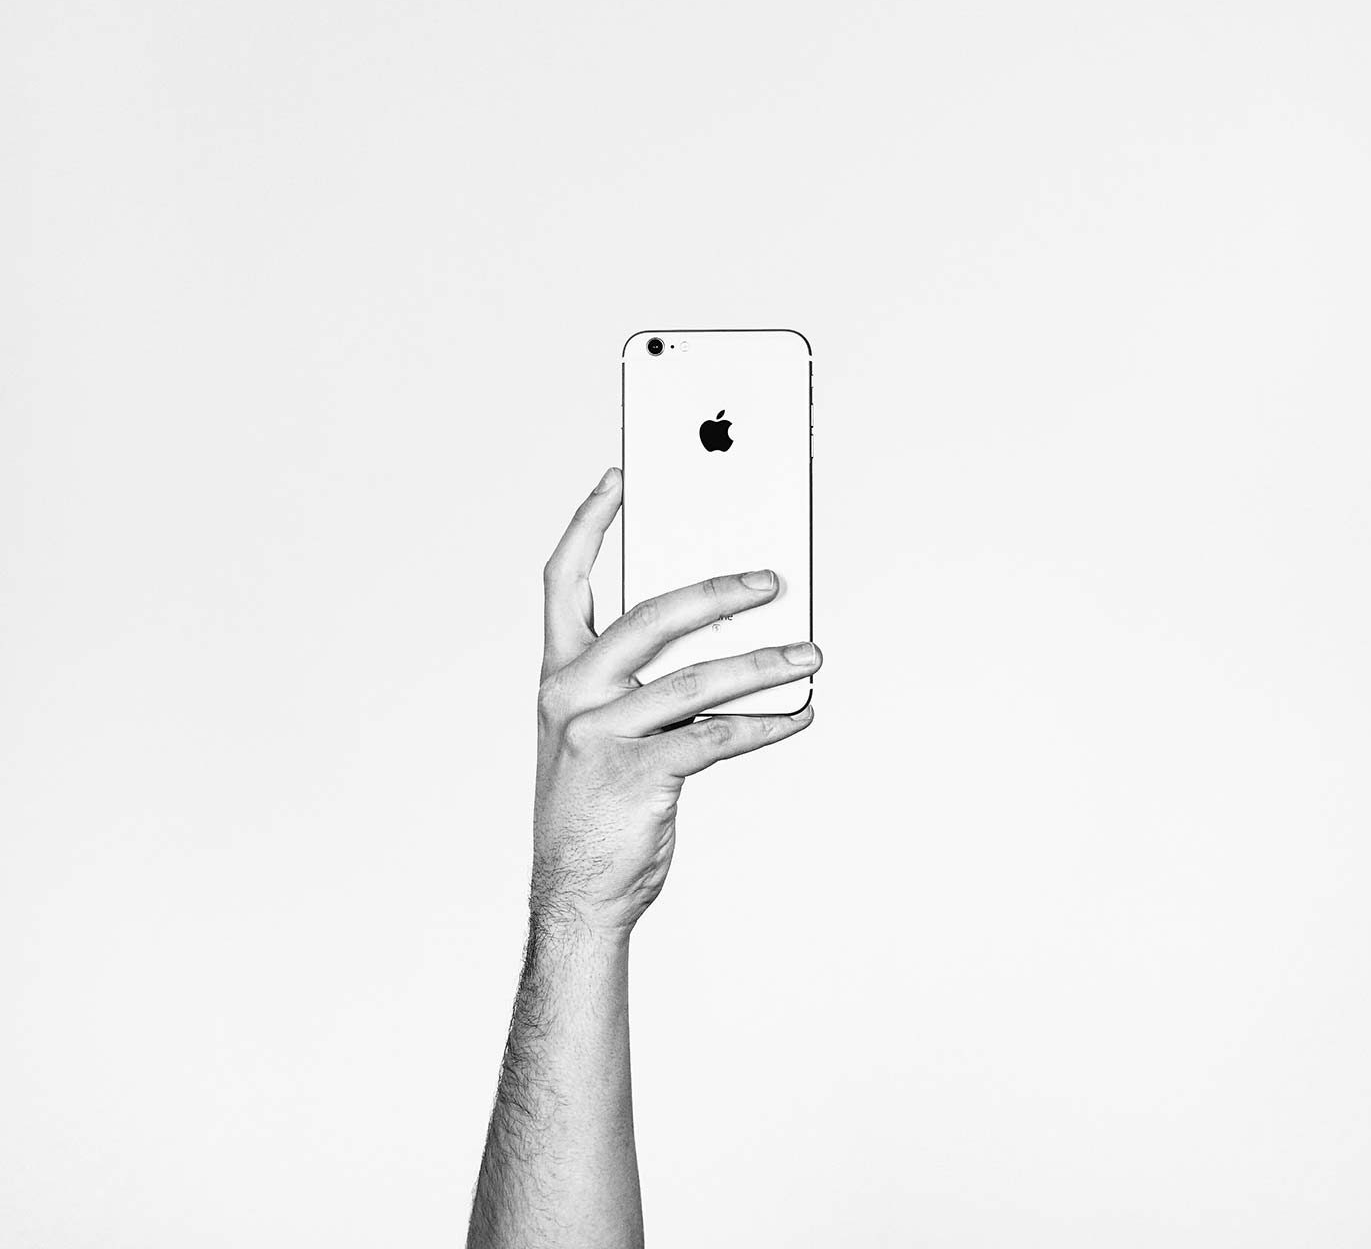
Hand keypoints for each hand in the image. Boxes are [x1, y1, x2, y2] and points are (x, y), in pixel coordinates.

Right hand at [532, 466, 820, 937]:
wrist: (575, 896)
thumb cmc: (596, 805)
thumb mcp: (599, 729)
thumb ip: (642, 680)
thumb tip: (724, 637)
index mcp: (557, 673)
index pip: (563, 578)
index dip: (591, 522)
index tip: (622, 477)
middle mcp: (569, 693)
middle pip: (647, 616)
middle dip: (715, 590)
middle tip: (771, 578)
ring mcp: (598, 734)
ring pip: (695, 678)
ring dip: (763, 663)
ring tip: (810, 655)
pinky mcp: (637, 774)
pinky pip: (717, 737)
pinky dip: (767, 723)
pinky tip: (799, 713)